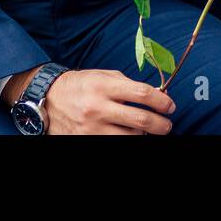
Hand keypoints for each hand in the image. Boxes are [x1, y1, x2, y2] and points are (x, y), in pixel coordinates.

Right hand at [41, 69, 175, 134]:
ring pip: (130, 137)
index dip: (161, 101)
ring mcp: (92, 127)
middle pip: (140, 119)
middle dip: (160, 124)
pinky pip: (115, 143)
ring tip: (148, 131)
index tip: (170, 106)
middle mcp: (98, 107)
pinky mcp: (86, 140)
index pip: (141, 93)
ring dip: (144, 135)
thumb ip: (129, 86)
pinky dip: (128, 139)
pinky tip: (131, 135)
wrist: (50, 99)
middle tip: (168, 125)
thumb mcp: (104, 76)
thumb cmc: (82, 85)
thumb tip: (156, 96)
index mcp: (104, 86)